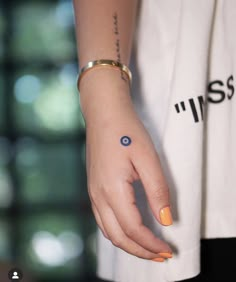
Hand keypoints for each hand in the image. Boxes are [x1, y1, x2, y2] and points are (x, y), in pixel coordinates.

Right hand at [80, 69, 172, 260]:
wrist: (104, 114)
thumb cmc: (126, 132)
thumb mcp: (148, 159)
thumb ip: (157, 191)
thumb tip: (165, 220)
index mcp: (112, 190)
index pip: (133, 228)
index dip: (151, 244)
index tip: (168, 250)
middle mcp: (98, 196)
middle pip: (118, 236)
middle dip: (140, 251)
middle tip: (160, 255)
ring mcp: (93, 192)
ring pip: (108, 231)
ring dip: (128, 244)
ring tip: (147, 248)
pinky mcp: (93, 188)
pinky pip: (103, 220)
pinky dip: (117, 233)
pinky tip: (129, 229)